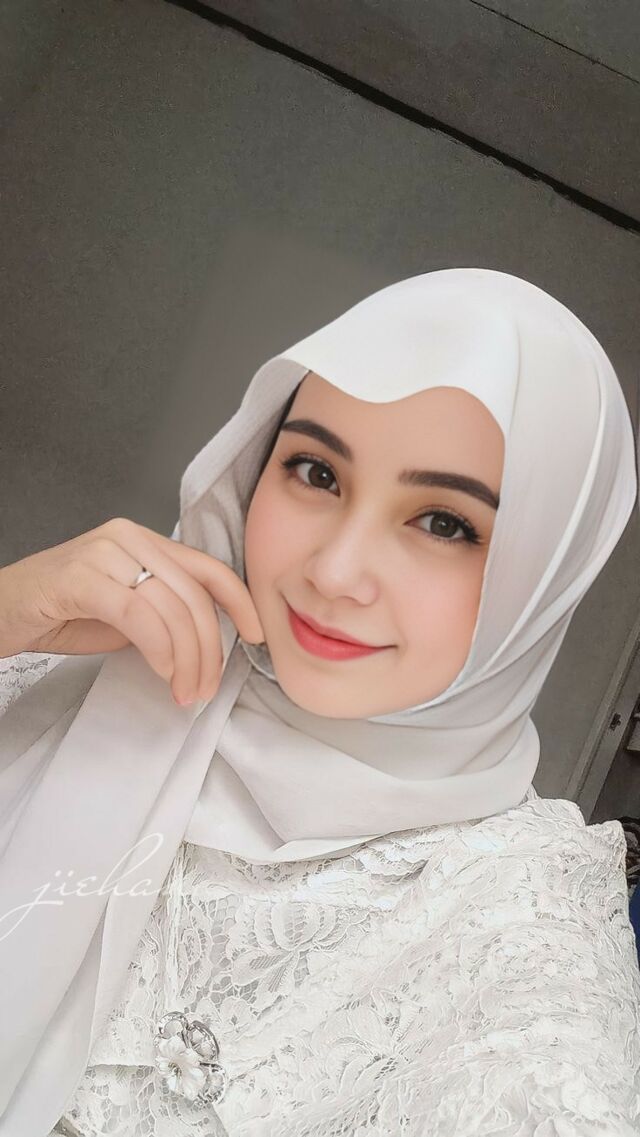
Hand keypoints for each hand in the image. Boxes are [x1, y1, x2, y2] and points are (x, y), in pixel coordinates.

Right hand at [0, 516, 264, 705]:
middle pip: (193, 595)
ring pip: (171, 607)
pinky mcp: (81, 577)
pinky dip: (159, 649)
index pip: (208, 567)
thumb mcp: (128, 609)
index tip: (257, 636)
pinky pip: (139, 615)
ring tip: (183, 690)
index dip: (239, 603)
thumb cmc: (62, 612)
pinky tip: (162, 672)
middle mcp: (129, 537)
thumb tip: (208, 641)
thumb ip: (165, 611)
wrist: (1, 611)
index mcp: (145, 540)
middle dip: (209, 649)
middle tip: (205, 687)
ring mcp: (105, 553)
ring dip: (186, 659)